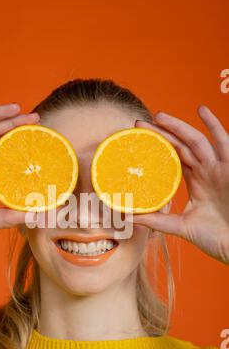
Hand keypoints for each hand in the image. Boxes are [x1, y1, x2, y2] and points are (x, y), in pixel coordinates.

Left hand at [133, 106, 228, 264]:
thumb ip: (157, 221)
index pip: (174, 157)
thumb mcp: (181, 226)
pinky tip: (201, 110)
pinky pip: (223, 141)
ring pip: (196, 140)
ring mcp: (220, 167)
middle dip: (161, 133)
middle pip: (181, 145)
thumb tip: (129, 216)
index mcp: (196, 181)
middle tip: (139, 124)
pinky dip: (213, 125)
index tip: (137, 141)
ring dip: (179, 126)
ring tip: (158, 117)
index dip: (158, 147)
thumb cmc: (215, 237)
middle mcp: (207, 171)